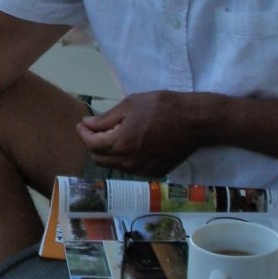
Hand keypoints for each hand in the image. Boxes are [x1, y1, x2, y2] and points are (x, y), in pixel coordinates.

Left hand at [77, 90, 217, 177]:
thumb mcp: (130, 105)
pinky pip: (131, 168)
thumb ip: (106, 119)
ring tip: (114, 134)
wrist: (195, 121)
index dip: (83, 134)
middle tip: (95, 129)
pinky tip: (131, 143)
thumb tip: (87, 124)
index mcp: (121, 144)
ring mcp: (143, 170)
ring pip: (115, 165)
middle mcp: (129, 162)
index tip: (82, 124)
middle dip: (93, 144)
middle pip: (100, 159)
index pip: (92, 145)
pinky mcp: (155, 173)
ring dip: (109, 152)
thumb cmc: (162, 107)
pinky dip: (125, 158)